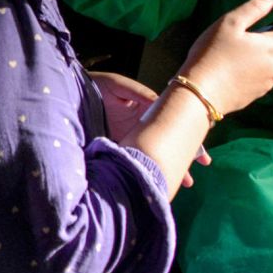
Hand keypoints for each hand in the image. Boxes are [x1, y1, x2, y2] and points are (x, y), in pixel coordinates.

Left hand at [90, 72, 209, 186]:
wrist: (70, 93)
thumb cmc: (98, 86)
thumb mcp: (120, 86)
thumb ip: (140, 94)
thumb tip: (160, 105)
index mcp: (147, 112)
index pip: (173, 128)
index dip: (189, 142)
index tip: (202, 158)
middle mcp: (141, 128)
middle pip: (165, 146)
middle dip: (179, 162)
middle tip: (190, 181)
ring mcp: (129, 139)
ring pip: (151, 156)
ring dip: (163, 169)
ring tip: (175, 187)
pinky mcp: (115, 148)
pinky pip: (132, 161)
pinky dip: (141, 171)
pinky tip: (150, 182)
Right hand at [179, 0, 272, 116]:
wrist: (200, 95)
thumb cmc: (214, 55)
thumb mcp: (229, 24)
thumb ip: (253, 9)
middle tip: (252, 31)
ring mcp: (269, 82)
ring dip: (264, 51)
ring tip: (237, 48)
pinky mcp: (258, 93)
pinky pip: (263, 73)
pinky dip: (255, 65)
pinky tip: (234, 64)